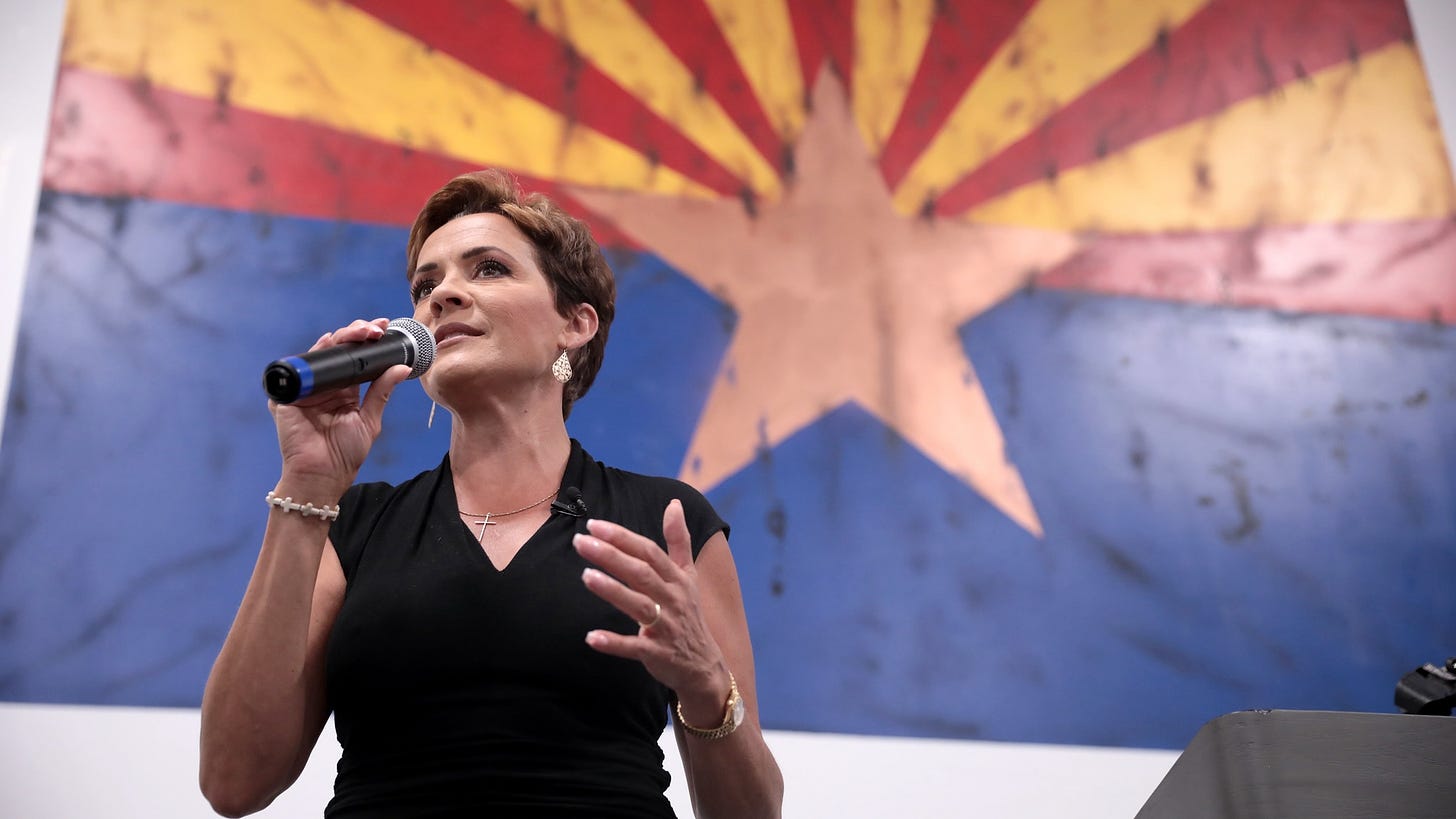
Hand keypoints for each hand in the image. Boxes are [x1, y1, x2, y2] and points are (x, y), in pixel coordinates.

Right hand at [270, 318, 411, 485]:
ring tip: (360, 332)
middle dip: (357, 334)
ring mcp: (305, 388)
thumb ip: (381, 391)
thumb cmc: (344, 454)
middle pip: (338, 350)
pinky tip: (328, 342)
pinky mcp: (288, 394)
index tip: (385, 329)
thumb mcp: (369, 420)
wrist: (322, 475)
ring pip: (321, 353)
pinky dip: (313, 353)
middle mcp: (324, 385)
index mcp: (344, 391)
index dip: (368, 342)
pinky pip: (299, 368)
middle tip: (375, 328)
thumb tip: (402, 366)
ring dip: (339, 338)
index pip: (356, 359)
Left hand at [575, 500, 727, 701]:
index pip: (649, 552)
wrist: (703, 665)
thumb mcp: (688, 575)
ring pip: (639, 606)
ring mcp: (666, 627)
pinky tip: (592, 637)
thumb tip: (674, 503)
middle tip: (580, 542)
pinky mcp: (658, 654)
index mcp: (677, 579)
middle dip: (611, 556)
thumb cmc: (688, 613)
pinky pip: (635, 648)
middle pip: (641, 573)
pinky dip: (614, 643)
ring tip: (586, 576)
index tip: (594, 525)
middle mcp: (673, 599)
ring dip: (613, 591)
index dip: (622, 537)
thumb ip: (679, 540)